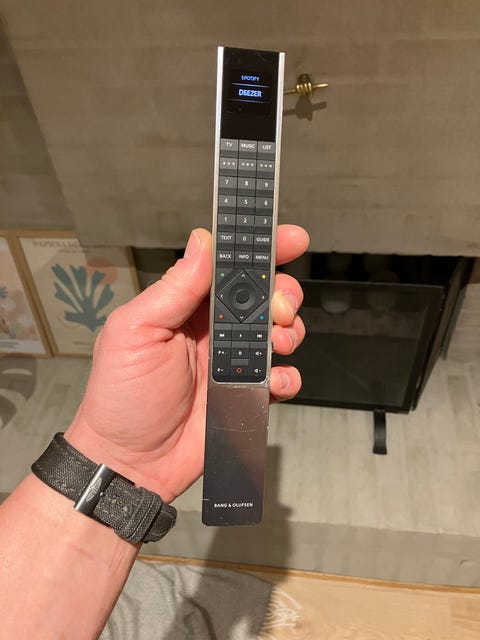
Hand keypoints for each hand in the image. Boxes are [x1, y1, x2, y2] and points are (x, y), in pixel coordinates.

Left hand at [65, 225, 308, 501]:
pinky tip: (273, 383)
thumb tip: (202, 241)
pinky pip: (280, 378)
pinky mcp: (245, 394)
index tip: (290, 239)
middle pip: (263, 297)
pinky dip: (286, 378)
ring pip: (278, 333)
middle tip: (280, 308)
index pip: (227, 267)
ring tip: (276, 345)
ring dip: (288, 333)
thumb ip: (173, 288)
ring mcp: (231, 362)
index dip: (260, 250)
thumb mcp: (135, 332)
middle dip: (282, 294)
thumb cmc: (121, 397)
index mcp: (185, 306)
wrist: (130, 462)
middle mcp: (212, 330)